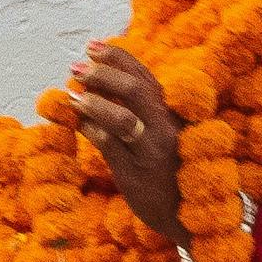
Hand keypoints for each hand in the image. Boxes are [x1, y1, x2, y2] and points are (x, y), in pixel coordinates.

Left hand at [69, 40, 184, 245]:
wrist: (188, 215)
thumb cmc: (172, 171)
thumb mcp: (162, 136)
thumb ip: (138, 111)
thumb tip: (98, 85)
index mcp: (171, 113)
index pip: (145, 76)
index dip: (118, 57)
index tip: (93, 46)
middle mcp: (166, 127)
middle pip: (136, 90)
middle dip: (103, 73)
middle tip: (77, 67)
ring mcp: (152, 151)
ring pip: (123, 118)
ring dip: (94, 102)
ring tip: (73, 95)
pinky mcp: (136, 173)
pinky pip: (110, 146)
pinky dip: (91, 130)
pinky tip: (78, 122)